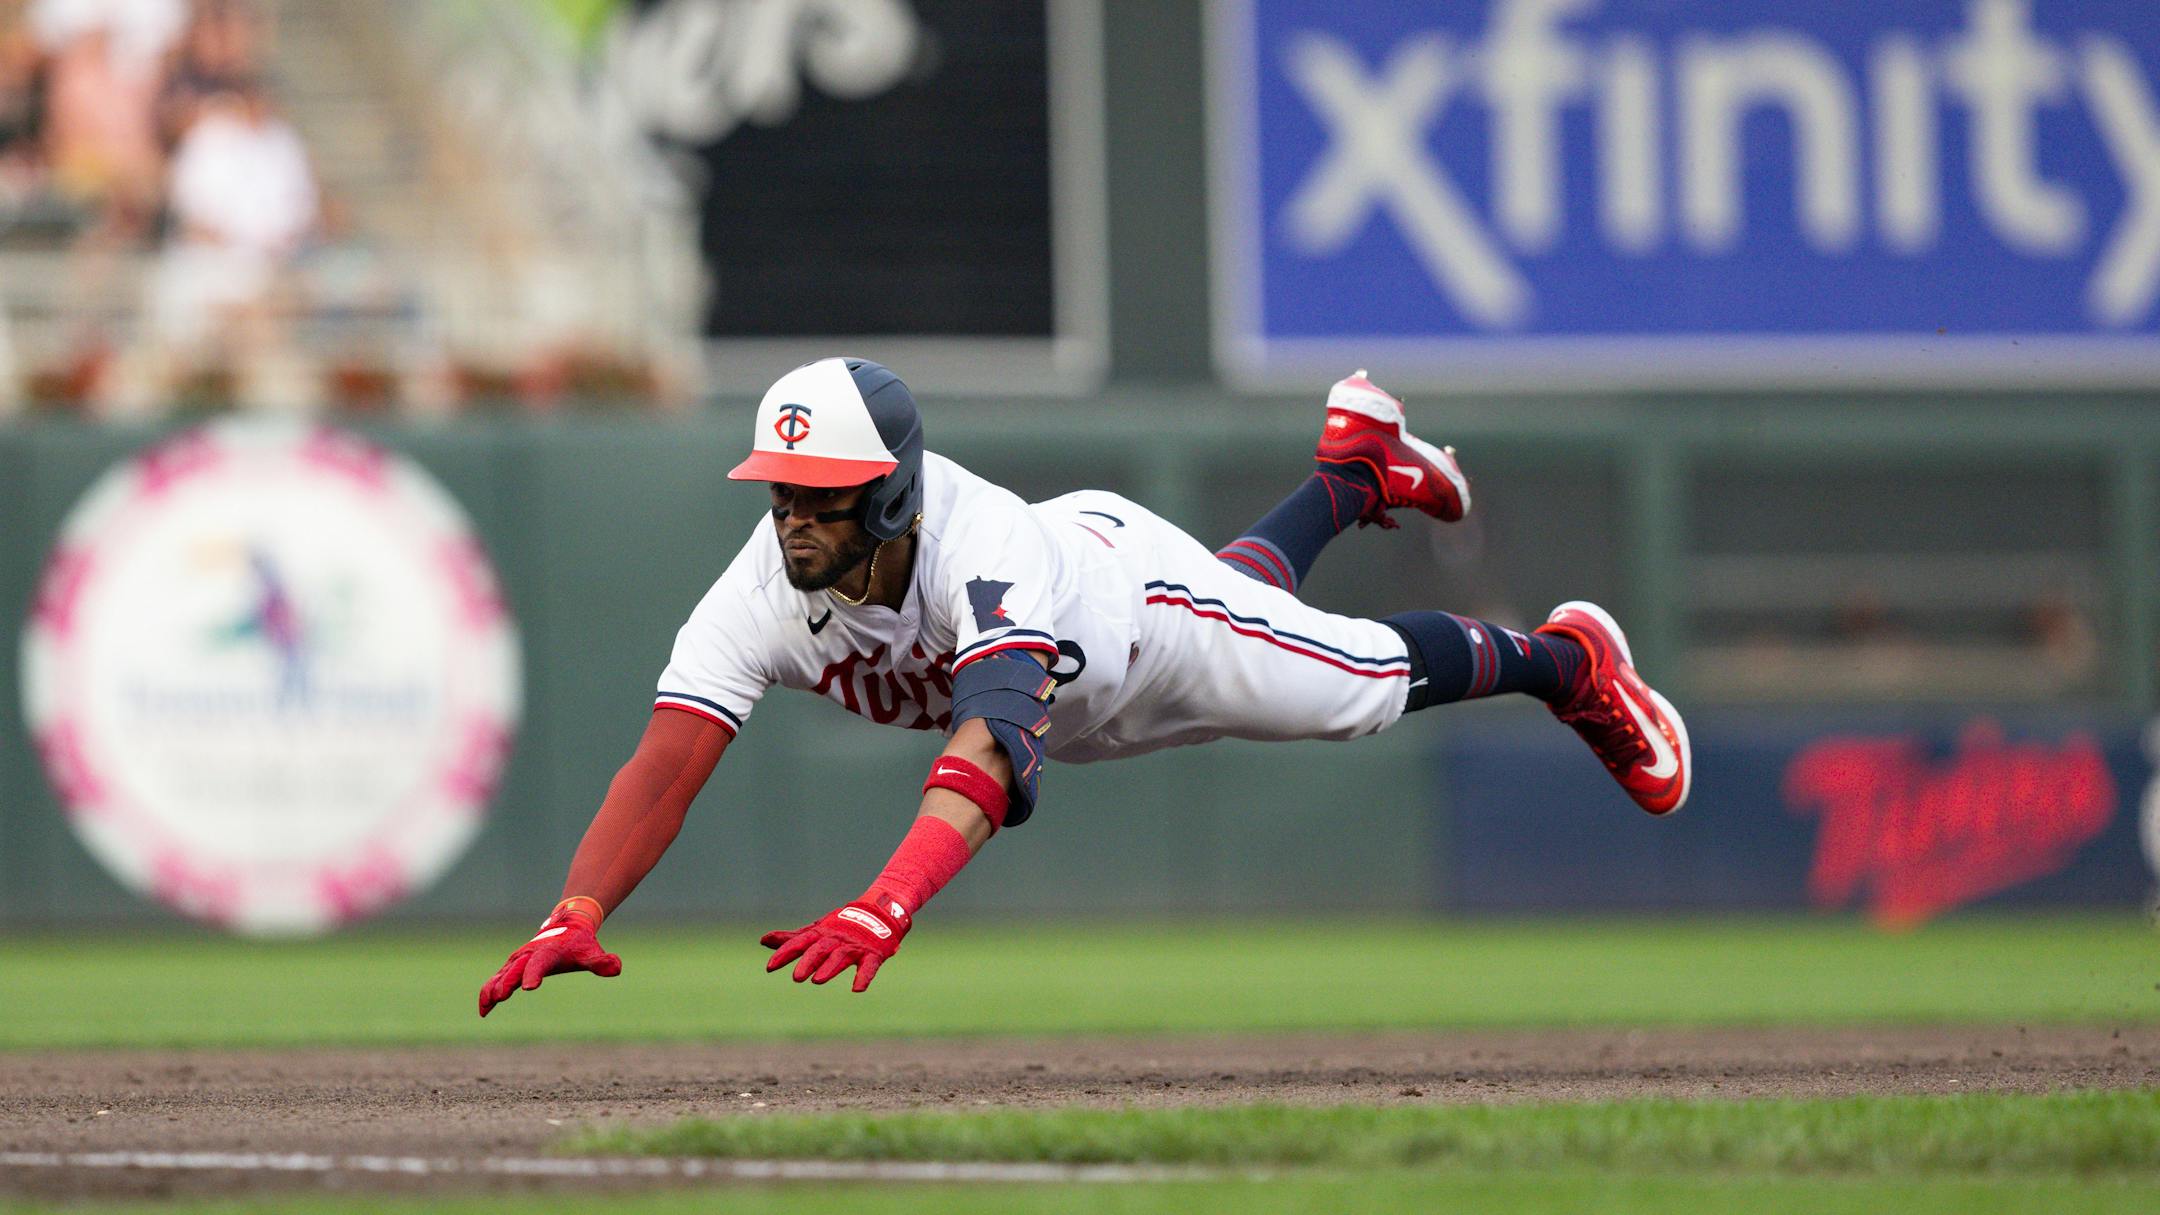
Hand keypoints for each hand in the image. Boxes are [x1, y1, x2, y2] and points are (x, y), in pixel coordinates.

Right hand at [477, 907, 621, 1015]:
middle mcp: (528, 955)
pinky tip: (484, 1010)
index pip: (539, 964)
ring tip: (486, 1007)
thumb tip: (616, 967)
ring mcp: (518, 961)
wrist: (568, 925)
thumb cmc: (580, 944)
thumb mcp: (592, 953)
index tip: (529, 987)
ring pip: (500, 976)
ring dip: (492, 989)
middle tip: (500, 997)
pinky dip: (488, 992)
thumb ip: (601, 962)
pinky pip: (495, 980)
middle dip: (506, 983)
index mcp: (548, 952)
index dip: (534, 975)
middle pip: (515, 970)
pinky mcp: (512, 967)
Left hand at [760, 896, 909, 992]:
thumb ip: (791, 939)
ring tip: (817, 980)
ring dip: (830, 968)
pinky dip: (864, 977)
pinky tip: (857, 989)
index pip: (799, 943)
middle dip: (808, 962)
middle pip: (820, 950)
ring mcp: (855, 947)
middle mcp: (836, 939)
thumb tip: (763, 941)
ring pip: (841, 957)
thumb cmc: (841, 927)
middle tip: (796, 977)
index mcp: (821, 935)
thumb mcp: (815, 932)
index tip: (770, 967)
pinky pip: (869, 966)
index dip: (785, 954)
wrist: (879, 913)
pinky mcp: (873, 954)